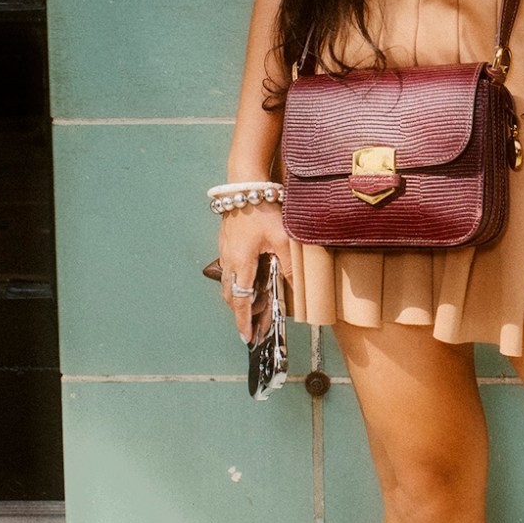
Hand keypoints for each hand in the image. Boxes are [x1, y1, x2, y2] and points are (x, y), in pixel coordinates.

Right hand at [217, 203, 288, 341]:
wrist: (245, 185)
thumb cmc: (263, 209)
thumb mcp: (284, 238)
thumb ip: (290, 265)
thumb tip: (298, 290)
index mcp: (241, 262)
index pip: (241, 301)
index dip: (244, 321)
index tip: (247, 337)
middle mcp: (229, 260)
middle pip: (232, 296)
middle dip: (242, 313)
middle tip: (254, 326)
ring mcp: (226, 251)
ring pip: (229, 283)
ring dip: (240, 298)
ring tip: (255, 306)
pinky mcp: (227, 243)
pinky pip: (230, 270)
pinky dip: (239, 282)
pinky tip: (251, 279)